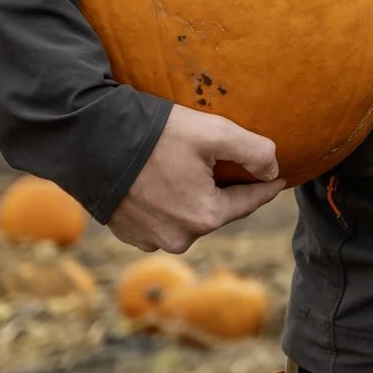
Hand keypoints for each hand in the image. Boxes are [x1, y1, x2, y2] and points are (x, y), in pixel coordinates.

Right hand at [107, 103, 287, 252]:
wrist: (92, 142)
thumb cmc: (157, 135)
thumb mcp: (215, 133)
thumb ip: (255, 151)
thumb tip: (272, 170)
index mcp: (205, 216)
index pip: (248, 202)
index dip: (266, 188)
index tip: (279, 179)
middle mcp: (180, 237)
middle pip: (216, 210)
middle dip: (226, 190)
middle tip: (232, 168)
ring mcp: (151, 239)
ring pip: (188, 217)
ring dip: (194, 198)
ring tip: (192, 172)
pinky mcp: (129, 234)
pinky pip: (162, 221)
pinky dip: (168, 205)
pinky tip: (163, 182)